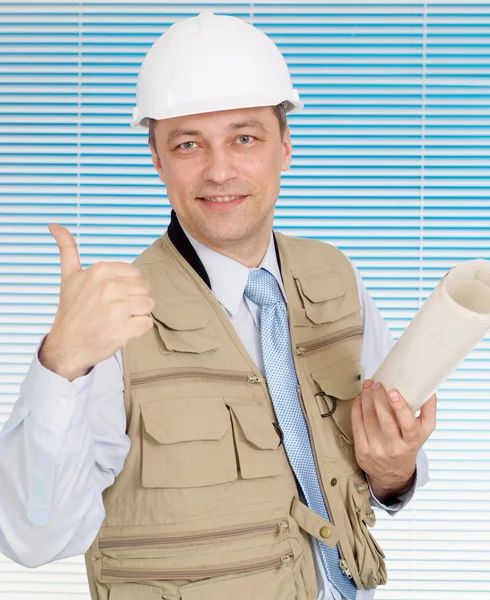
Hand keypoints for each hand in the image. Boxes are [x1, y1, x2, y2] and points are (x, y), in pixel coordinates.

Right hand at [40, 224, 154, 380]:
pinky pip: (147, 323)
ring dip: (138, 314)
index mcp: (99, 271)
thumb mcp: (69, 276)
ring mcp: (116, 309)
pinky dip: (139, 329)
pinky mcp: (123, 329)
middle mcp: (108, 287)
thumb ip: (67, 249)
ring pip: (149, 305)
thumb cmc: (71, 310)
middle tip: (116, 310)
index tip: (112, 296)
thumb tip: (54, 225)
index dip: (129, 287)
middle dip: (135, 300)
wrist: (66, 345)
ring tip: (120, 319)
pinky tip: (122, 330)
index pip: (136, 273)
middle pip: (145, 288)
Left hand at [351, 379, 436, 501]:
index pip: (408, 425)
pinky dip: (357, 408)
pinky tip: (360, 398)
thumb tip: (429, 389)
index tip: (393, 391)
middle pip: (385, 420)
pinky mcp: (361, 450)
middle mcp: (394, 447)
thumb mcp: (424, 432)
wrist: (392, 474)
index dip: (400, 408)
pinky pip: (357, 425)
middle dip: (378, 399)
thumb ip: (429, 410)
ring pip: (368, 419)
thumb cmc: (409, 445)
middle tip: (376, 384)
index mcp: (412, 441)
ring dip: (366, 399)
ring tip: (367, 385)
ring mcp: (376, 449)